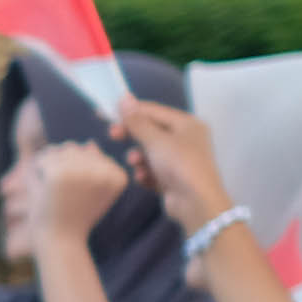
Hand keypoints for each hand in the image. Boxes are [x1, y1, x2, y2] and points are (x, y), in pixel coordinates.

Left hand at [30, 143, 130, 246]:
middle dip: (61, 168)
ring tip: (54, 193)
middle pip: (75, 148)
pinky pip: (43, 157)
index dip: (76, 173)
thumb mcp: (90, 193)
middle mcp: (105, 171)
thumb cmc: (74, 218)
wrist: (60, 242)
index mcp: (119, 175)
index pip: (91, 153)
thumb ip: (94, 168)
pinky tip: (43, 191)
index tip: (77, 196)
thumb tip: (91, 143)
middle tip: (62, 197)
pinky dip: (37, 173)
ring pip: (59, 150)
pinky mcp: (60, 173)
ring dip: (49, 169)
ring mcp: (83, 170)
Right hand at [112, 100, 227, 225]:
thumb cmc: (179, 165)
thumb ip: (137, 120)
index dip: (129, 110)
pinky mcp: (173, 177)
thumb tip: (124, 98)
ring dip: (139, 157)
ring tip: (136, 164)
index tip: (105, 112)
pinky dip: (146, 172)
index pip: (153, 111)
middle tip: (112, 135)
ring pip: (149, 152)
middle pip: (151, 131)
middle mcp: (185, 138)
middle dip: (132, 135)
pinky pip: (153, 169)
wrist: (196, 203)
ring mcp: (180, 159)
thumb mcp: (155, 140)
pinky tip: (145, 178)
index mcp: (187, 124)